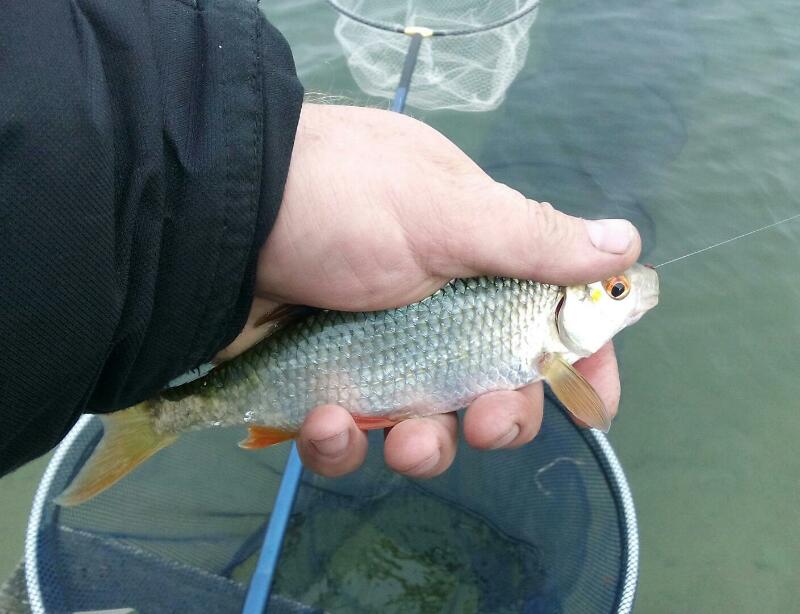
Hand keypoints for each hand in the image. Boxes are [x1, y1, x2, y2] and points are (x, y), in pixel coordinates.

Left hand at [223, 103, 640, 477]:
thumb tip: (628, 245)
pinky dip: (342, 442)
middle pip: (494, 389)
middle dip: (502, 418)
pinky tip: (325, 420)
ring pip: (425, 426)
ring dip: (423, 445)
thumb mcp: (444, 213)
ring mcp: (378, 350)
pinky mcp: (325, 382)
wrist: (216, 217)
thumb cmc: (341, 202)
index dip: (577, 362)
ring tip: (400, 437)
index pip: (547, 315)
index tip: (593, 404)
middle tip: (487, 423)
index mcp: (476, 260)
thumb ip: (532, 240)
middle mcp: (435, 309)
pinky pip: (351, 436)